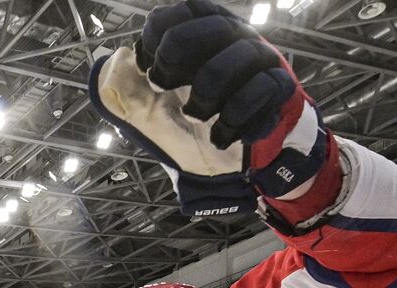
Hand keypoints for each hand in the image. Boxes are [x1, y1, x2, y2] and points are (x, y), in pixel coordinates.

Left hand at [90, 0, 331, 223]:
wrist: (235, 163)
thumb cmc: (193, 126)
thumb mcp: (151, 108)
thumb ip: (129, 86)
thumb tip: (117, 61)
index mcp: (202, 30)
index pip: (179, 12)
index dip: (156, 36)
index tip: (145, 66)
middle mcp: (234, 35)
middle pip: (207, 27)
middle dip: (175, 61)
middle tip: (162, 88)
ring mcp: (259, 58)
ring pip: (231, 63)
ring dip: (204, 99)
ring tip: (196, 117)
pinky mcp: (279, 87)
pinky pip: (256, 95)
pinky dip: (231, 123)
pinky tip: (221, 137)